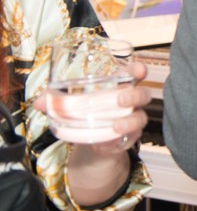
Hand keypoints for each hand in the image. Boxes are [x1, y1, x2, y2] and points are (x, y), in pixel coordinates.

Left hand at [34, 61, 150, 205]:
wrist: (93, 141)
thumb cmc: (86, 114)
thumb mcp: (72, 105)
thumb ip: (56, 101)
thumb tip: (39, 102)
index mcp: (118, 86)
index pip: (134, 74)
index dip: (138, 70)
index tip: (138, 70)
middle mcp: (130, 101)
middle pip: (143, 94)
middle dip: (135, 95)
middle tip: (120, 99)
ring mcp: (132, 119)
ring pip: (142, 116)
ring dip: (131, 120)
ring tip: (116, 126)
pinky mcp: (130, 137)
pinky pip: (132, 136)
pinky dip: (121, 138)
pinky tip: (109, 140)